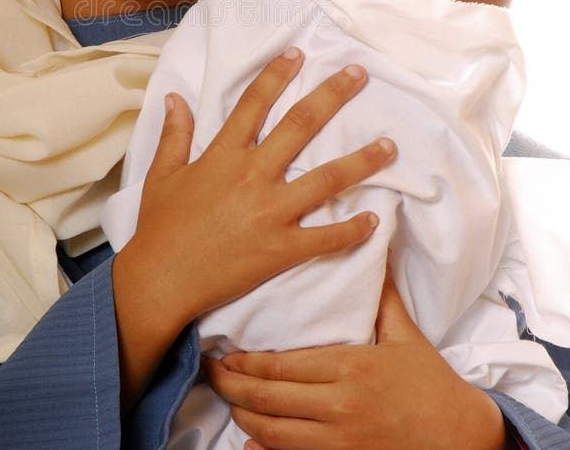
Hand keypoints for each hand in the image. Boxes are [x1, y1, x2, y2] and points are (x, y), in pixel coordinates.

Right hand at [113, 50, 394, 408]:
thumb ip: (174, 134)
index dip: (276, 74)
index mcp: (223, 154)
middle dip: (332, 95)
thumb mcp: (161, 174)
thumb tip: (176, 97)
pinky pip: (326, 238)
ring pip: (327, 179)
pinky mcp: (282, 249)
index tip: (298, 54)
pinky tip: (375, 220)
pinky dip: (353, 230)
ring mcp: (271, 212)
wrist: (161, 280)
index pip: (254, 103)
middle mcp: (253, 175)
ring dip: (362, 161)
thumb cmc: (159, 227)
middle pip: (300, 125)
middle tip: (359, 74)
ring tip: (390, 145)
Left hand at [207, 263, 509, 449]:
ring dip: (243, 416)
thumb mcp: (405, 334)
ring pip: (272, 432)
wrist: (462, 437)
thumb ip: (380, 294)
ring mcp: (340, 442)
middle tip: (211, 374)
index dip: (246, 361)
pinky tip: (249, 441)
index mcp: (350, 367)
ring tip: (226, 399)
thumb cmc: (430, 384)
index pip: (282, 364)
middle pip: (268, 398)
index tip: (225, 353)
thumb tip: (373, 244)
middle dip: (232, 387)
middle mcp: (340, 406)